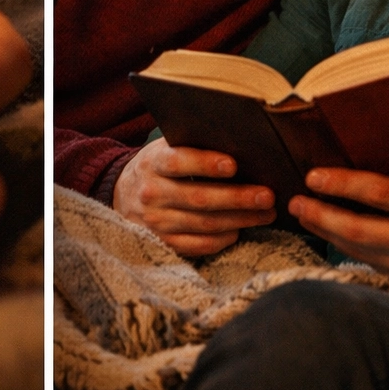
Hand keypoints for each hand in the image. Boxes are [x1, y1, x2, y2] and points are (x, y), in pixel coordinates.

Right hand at [112, 137, 275, 256]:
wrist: (121, 195)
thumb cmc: (158, 167)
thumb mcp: (164, 148)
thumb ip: (191, 145)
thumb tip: (238, 144)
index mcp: (153, 163)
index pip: (177, 161)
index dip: (205, 163)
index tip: (232, 165)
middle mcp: (151, 193)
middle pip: (198, 198)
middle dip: (237, 198)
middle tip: (267, 196)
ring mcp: (155, 221)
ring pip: (204, 224)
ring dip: (240, 220)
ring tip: (266, 213)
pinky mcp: (162, 243)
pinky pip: (198, 245)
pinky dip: (222, 239)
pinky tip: (240, 230)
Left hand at [288, 167, 388, 294]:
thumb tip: (366, 149)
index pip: (377, 192)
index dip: (340, 183)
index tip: (313, 176)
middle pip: (356, 229)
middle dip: (318, 214)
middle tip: (294, 201)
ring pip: (359, 250)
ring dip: (327, 232)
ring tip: (307, 214)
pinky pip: (373, 264)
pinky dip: (351, 248)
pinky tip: (335, 234)